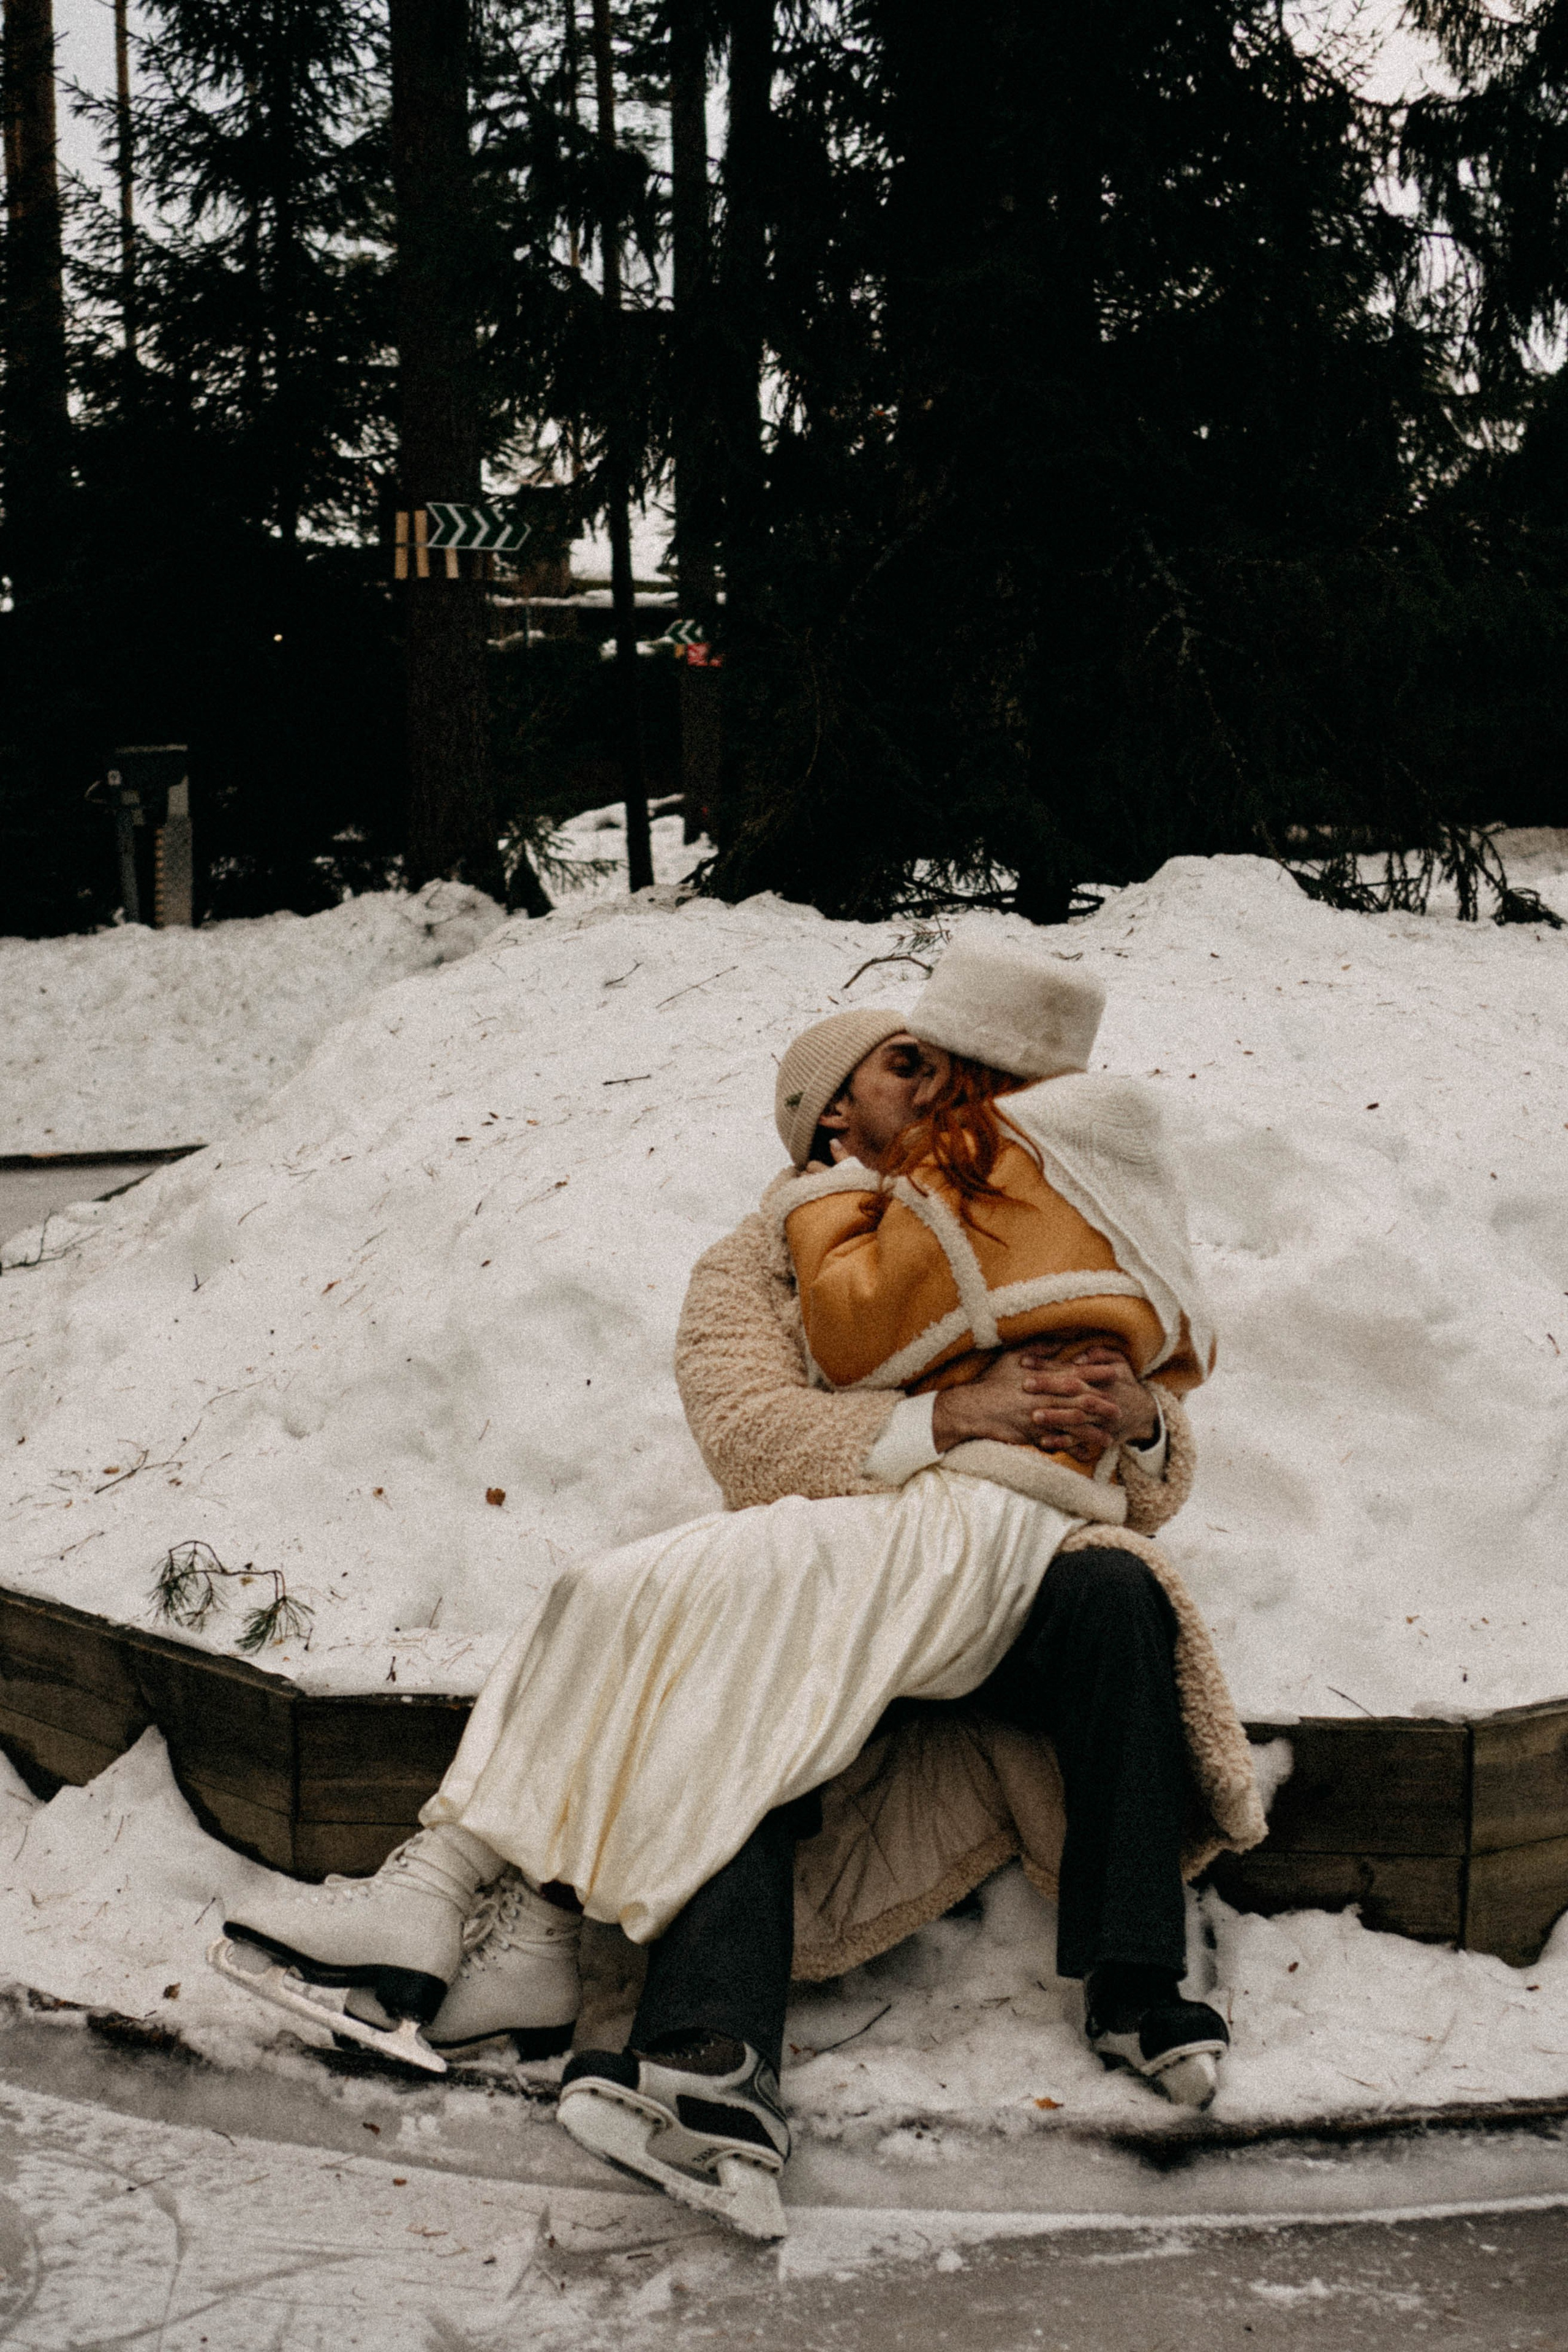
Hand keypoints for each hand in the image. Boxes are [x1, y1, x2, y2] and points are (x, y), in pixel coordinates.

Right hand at [930, 1343, 1156, 1459]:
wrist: (971, 1409)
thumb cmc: (991, 1382)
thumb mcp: (1012, 1357)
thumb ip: (1039, 1348)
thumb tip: (1059, 1339)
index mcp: (1042, 1376)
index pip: (1076, 1373)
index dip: (1097, 1373)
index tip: (1117, 1373)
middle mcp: (1044, 1395)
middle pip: (1081, 1400)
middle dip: (1103, 1404)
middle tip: (1121, 1409)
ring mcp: (1040, 1416)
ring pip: (1074, 1424)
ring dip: (1094, 1431)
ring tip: (1111, 1437)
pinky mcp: (1033, 1434)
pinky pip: (1059, 1442)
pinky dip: (1074, 1448)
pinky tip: (1086, 1453)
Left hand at [1019, 1342, 1157, 1456]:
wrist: (1145, 1413)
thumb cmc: (1125, 1383)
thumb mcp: (1119, 1362)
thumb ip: (1100, 1354)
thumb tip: (1078, 1358)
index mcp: (1101, 1376)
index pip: (1070, 1368)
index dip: (1047, 1364)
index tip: (1024, 1361)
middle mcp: (1100, 1396)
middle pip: (1072, 1390)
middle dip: (1048, 1388)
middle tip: (1024, 1385)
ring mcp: (1100, 1418)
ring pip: (1076, 1417)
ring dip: (1055, 1418)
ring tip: (1034, 1416)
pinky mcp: (1099, 1436)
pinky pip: (1079, 1441)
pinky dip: (1063, 1443)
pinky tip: (1044, 1442)